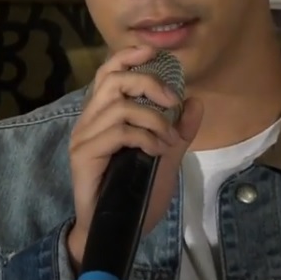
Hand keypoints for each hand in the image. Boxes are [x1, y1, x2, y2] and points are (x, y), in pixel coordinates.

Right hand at [66, 45, 202, 270]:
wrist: (115, 228)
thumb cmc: (136, 190)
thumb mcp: (167, 155)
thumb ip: (180, 129)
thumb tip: (196, 101)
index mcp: (104, 112)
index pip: (109, 71)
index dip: (128, 55)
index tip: (152, 51)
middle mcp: (89, 119)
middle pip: (114, 79)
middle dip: (148, 82)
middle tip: (173, 100)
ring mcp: (84, 136)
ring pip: (120, 106)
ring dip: (153, 119)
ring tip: (168, 138)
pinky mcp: (83, 154)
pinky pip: (118, 132)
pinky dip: (145, 137)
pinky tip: (156, 151)